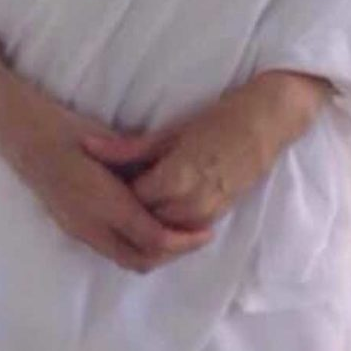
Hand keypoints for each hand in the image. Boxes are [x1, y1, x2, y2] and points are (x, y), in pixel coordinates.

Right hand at [0, 67, 214, 274]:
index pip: (150, 236)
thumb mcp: (105, 138)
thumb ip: (134, 160)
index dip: (182, 239)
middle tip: (197, 237)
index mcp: (100, 199)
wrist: (17, 133)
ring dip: (154, 252)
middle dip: (173, 254)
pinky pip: (110, 248)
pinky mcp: (71, 226)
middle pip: (140, 259)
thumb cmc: (62, 125)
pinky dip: (135, 245)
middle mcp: (88, 223)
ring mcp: (77, 228)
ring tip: (178, 232)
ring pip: (124, 258)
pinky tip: (147, 224)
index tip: (206, 230)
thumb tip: (168, 173)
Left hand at [81, 71, 328, 231]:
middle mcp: (190, 204)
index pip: (131, 199)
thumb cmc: (216, 120)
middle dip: (128, 207)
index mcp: (175, 179)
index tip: (103, 177)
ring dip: (148, 217)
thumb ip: (128, 148)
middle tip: (113, 189)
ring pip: (164, 231)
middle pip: (145, 220)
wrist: (264, 125)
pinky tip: (159, 203)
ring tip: (134, 195)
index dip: (115, 190)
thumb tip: (86, 147)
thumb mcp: (169, 132)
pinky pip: (183, 230)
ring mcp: (206, 215)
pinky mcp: (216, 217)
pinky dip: (168, 222)